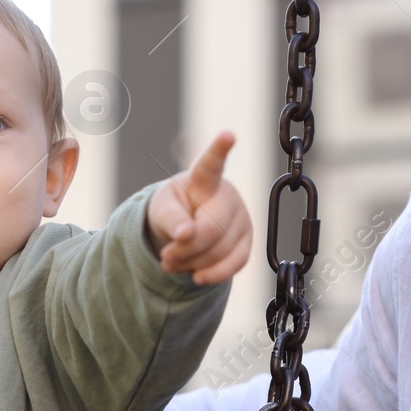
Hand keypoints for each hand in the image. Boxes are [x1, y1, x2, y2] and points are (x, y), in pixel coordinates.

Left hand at [145, 131, 252, 284]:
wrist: (189, 224)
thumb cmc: (175, 209)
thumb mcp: (162, 210)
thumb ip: (171, 219)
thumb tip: (184, 236)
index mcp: (203, 180)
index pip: (211, 164)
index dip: (219, 149)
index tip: (228, 134)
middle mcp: (228, 195)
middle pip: (211, 228)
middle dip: (185, 248)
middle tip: (165, 256)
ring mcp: (242, 218)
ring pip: (220, 250)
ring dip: (192, 264)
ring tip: (173, 262)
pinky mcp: (247, 241)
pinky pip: (235, 264)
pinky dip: (213, 274)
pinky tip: (196, 276)